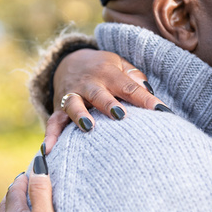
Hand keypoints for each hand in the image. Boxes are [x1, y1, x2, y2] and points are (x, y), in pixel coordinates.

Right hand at [53, 49, 170, 130]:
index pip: (131, 88)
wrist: (70, 61)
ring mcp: (73, 95)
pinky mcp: (59, 107)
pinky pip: (53, 122)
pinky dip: (50, 135)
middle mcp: (90, 83)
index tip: (163, 112)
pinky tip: (48, 150)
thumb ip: (135, 77)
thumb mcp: (121, 64)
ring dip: (80, 115)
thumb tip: (148, 91)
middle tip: (121, 116)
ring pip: (74, 104)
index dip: (146, 100)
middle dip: (109, 104)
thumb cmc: (105, 69)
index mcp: (110, 73)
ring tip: (89, 127)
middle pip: (100, 94)